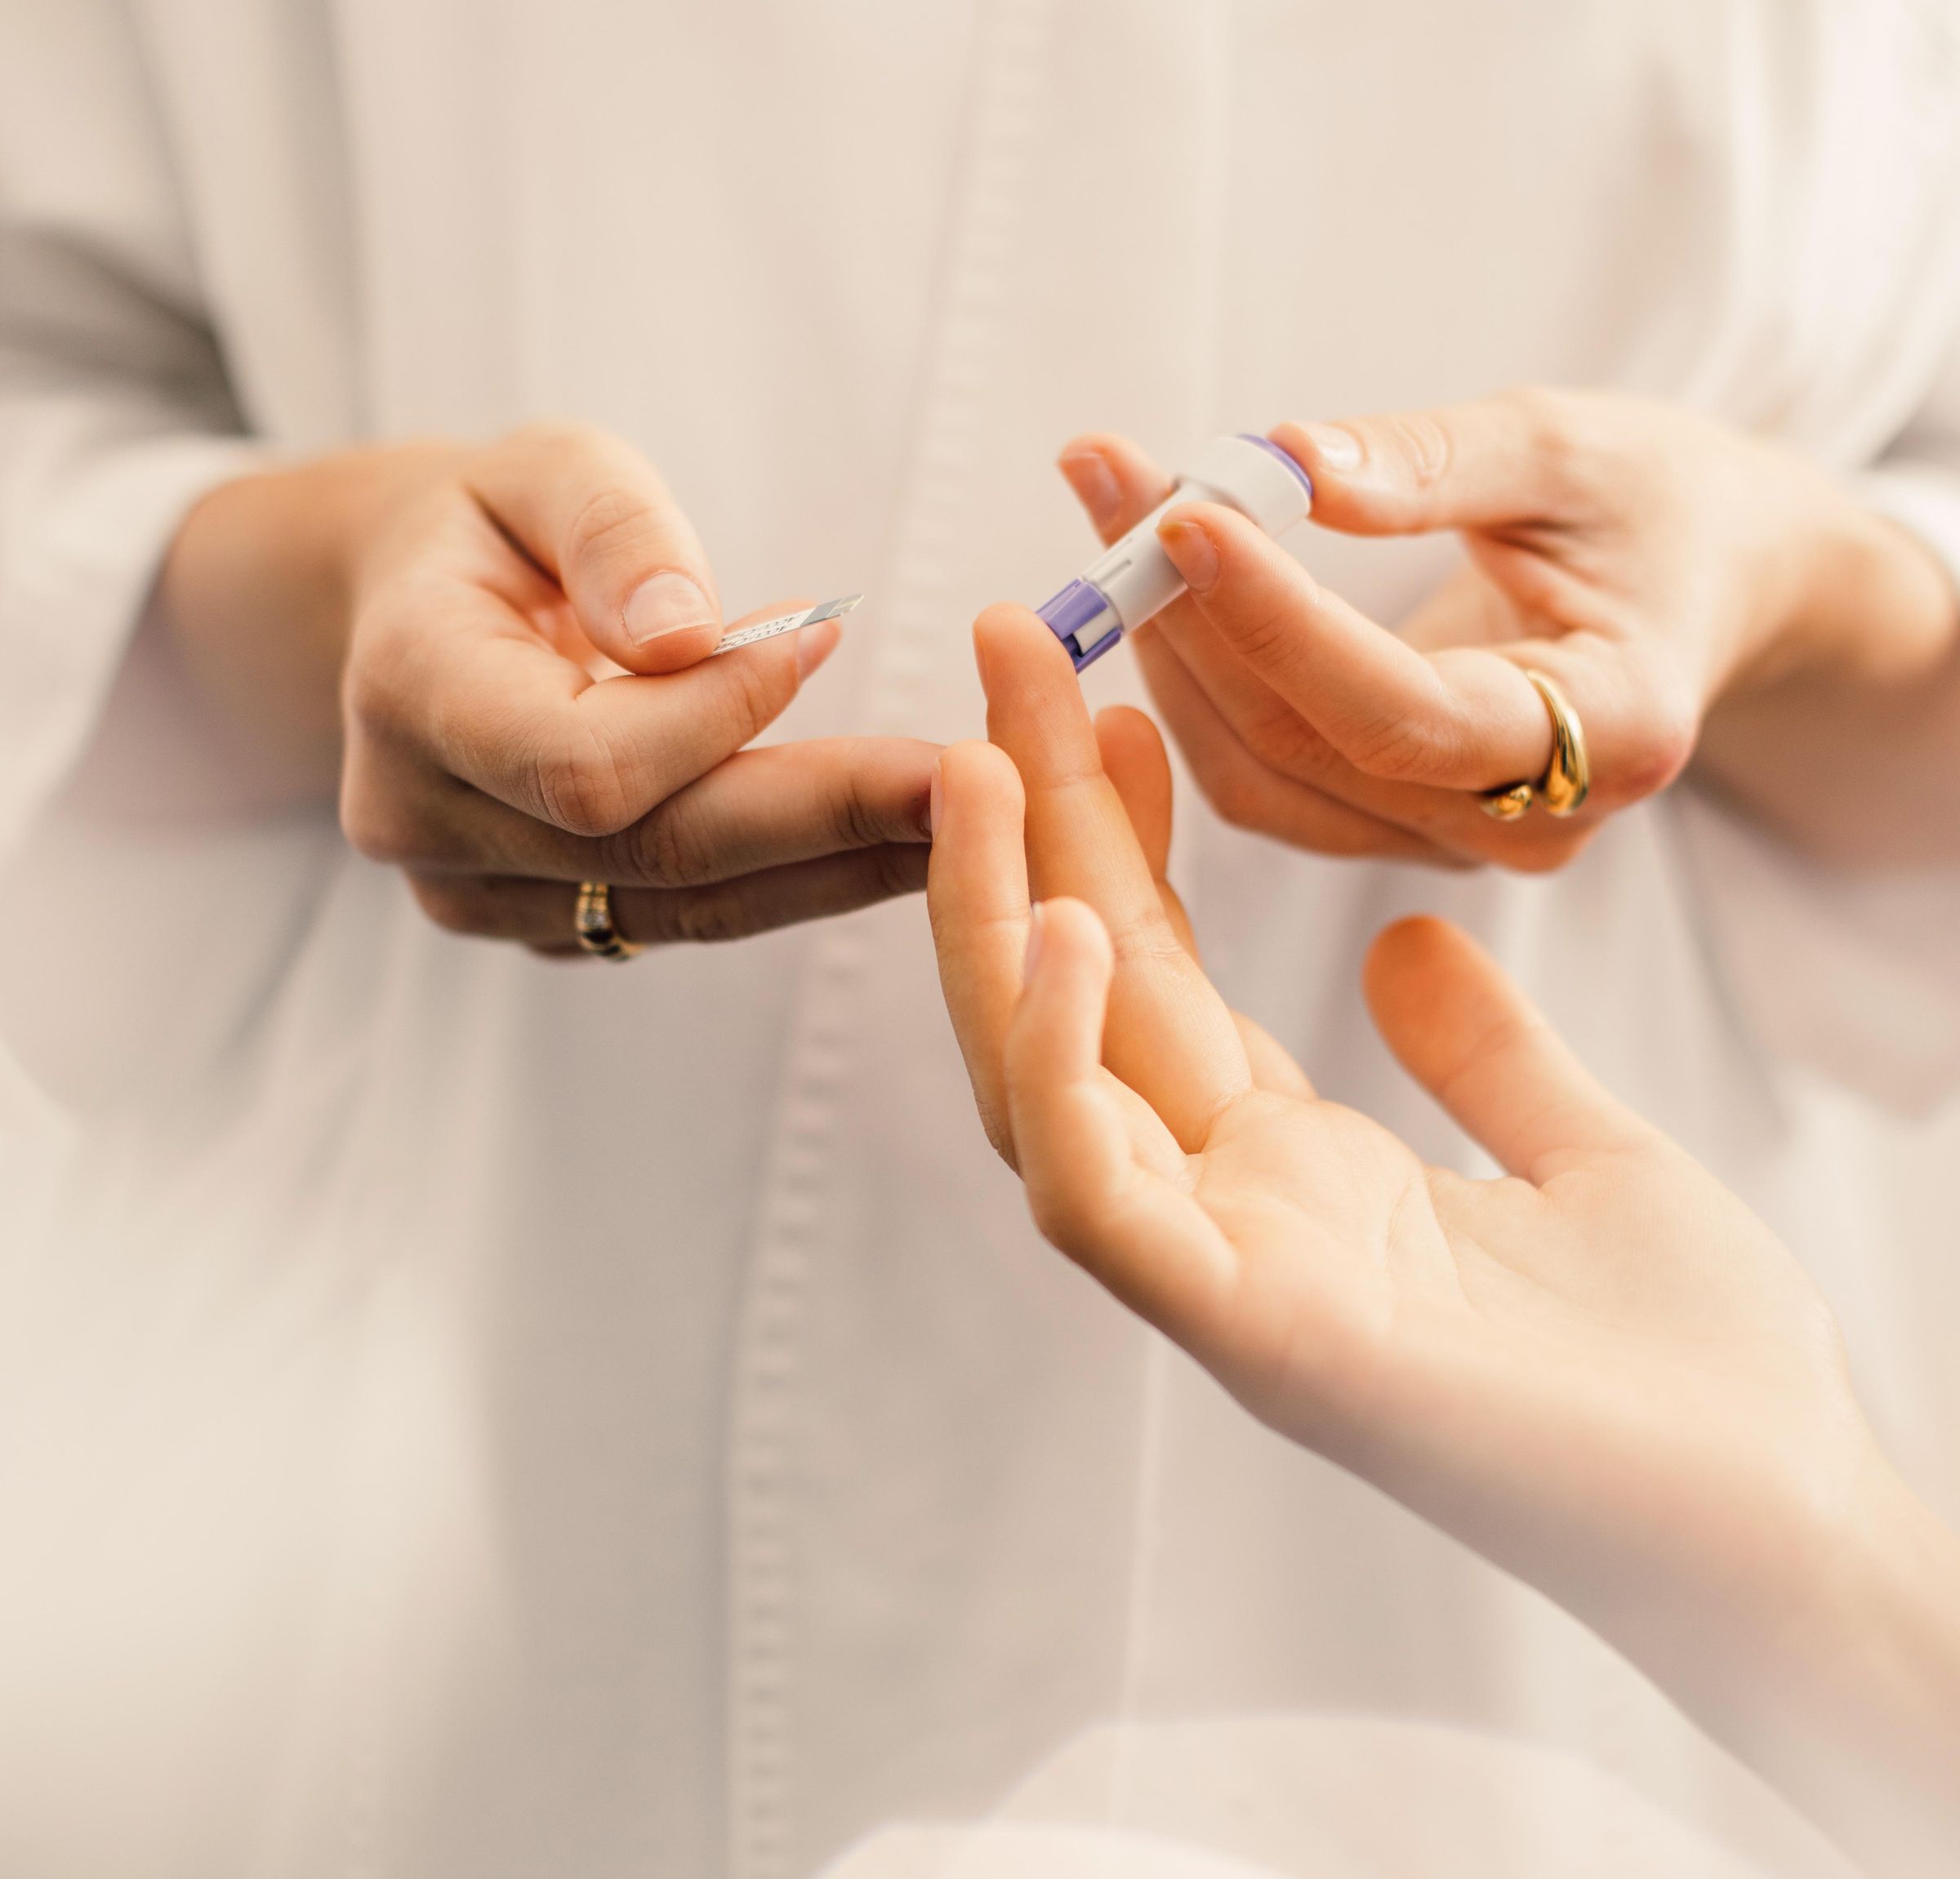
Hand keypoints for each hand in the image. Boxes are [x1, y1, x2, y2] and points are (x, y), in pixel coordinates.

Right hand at [161, 425, 936, 950]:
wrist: (421, 611)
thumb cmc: (496, 523)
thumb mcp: (545, 468)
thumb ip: (612, 533)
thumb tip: (690, 634)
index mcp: (411, 693)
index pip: (586, 759)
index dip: (719, 716)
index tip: (826, 633)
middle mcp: (426, 820)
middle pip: (659, 849)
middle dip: (828, 814)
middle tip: (970, 779)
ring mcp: (481, 893)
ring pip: (692, 902)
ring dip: (840, 864)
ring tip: (968, 820)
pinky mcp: (548, 924)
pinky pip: (694, 914)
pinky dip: (801, 879)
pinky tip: (893, 844)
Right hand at [929, 604, 1959, 1869]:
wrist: (1787, 1525)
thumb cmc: (1696, 1364)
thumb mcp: (1579, 1151)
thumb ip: (1481, 1048)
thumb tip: (1407, 942)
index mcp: (1295, 1176)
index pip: (1155, 981)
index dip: (1110, 839)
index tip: (1102, 701)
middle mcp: (1232, 1219)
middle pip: (1079, 1002)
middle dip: (1024, 831)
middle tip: (1004, 658)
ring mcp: (1226, 1281)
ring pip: (1043, 1090)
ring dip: (997, 925)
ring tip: (981, 761)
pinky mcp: (1255, 1339)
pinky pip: (1101, 1198)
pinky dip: (1063, 1068)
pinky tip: (1072, 931)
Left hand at [1057, 390, 1956, 868]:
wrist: (1702, 586)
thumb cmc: (1656, 506)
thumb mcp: (1569, 449)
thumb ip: (1430, 463)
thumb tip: (1279, 464)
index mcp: (1615, 730)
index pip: (1402, 711)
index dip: (1277, 623)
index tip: (1179, 517)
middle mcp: (1533, 821)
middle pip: (1310, 746)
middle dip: (1192, 613)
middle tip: (1112, 479)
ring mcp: (1458, 841)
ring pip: (1262, 778)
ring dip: (1171, 649)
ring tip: (1118, 514)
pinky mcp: (1396, 827)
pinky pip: (1260, 781)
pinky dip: (1193, 686)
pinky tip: (1156, 594)